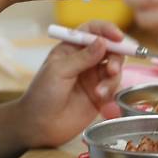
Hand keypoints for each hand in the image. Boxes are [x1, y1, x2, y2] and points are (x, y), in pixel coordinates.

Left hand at [16, 21, 124, 147]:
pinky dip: (111, 89)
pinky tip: (100, 97)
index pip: (92, 30)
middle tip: (112, 69)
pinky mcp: (101, 94)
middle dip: (116, 55)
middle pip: (110, 47)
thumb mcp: (59, 71)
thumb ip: (82, 57)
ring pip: (115, 67)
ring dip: (113, 76)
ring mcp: (94, 76)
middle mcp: (86, 59)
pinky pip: (115, 85)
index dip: (106, 30)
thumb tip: (103, 41)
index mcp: (72, 48)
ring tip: (101, 91)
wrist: (39, 126)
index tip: (117, 37)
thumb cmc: (42, 95)